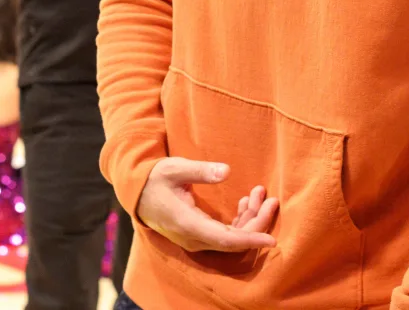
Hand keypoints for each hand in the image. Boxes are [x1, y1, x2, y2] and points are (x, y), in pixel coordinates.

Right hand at [137, 157, 278, 252]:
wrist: (137, 193)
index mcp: (188, 223)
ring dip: (249, 220)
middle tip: (271, 199)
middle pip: (233, 240)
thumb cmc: (156, 178)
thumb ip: (200, 171)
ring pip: (230, 238)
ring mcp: (195, 239)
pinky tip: (244, 203)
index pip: (225, 239)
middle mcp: (193, 237)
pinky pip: (224, 235)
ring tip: (259, 194)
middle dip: (256, 222)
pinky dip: (239, 221)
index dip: (250, 239)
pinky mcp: (197, 235)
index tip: (272, 238)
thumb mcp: (175, 168)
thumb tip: (227, 171)